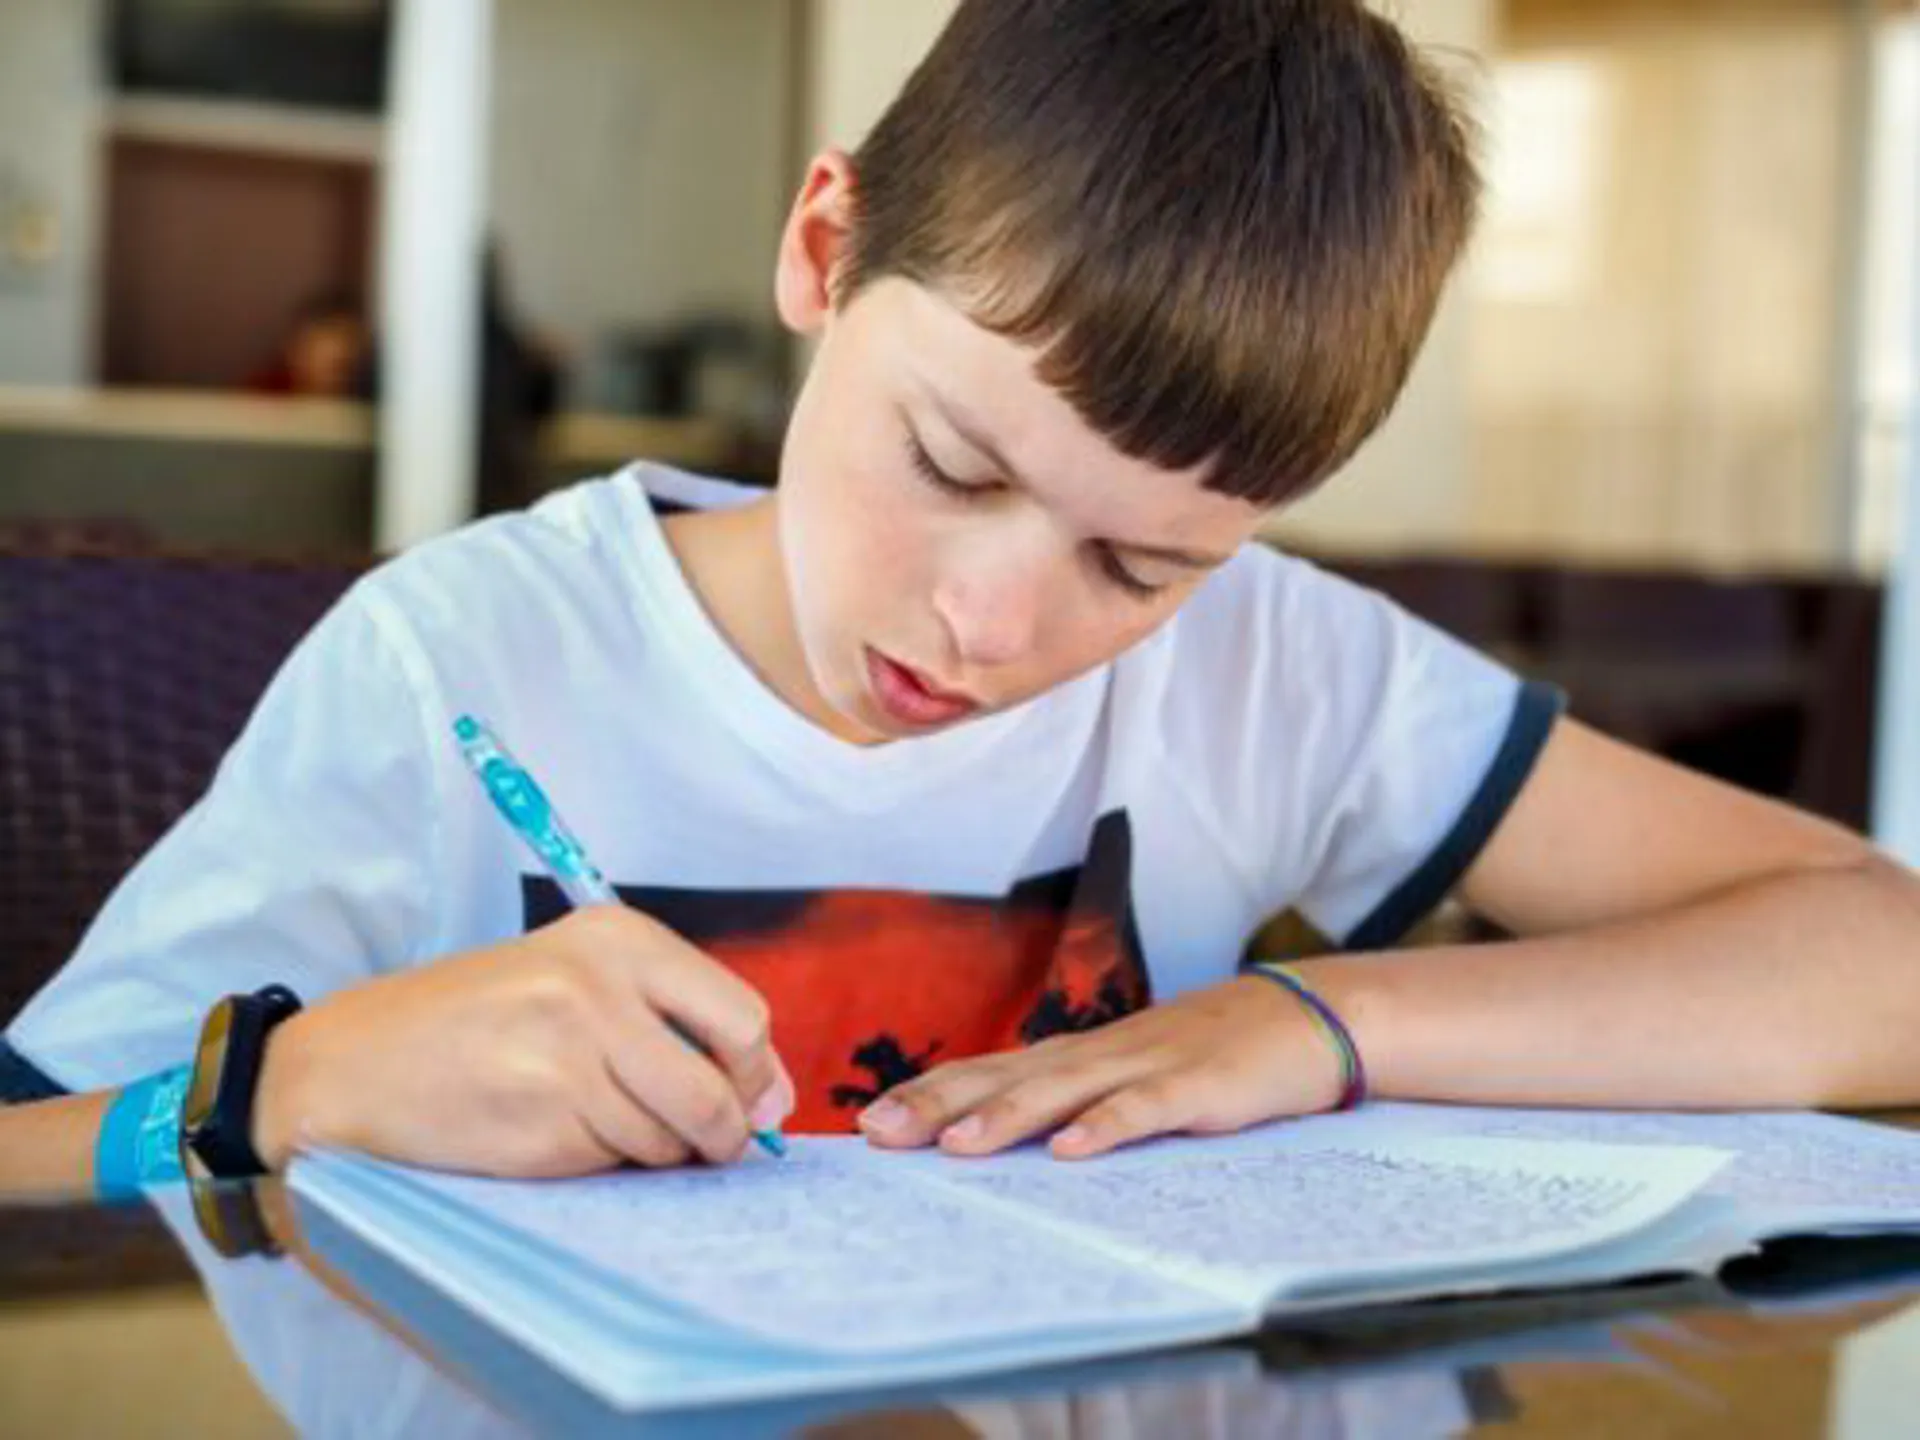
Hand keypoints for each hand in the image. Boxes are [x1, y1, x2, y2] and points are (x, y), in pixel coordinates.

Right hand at [252, 907, 794, 1175]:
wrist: (354, 1061)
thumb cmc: (477, 1020)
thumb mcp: (576, 979)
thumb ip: (675, 1020)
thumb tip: (773, 1098)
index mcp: (619, 938)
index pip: (742, 1017)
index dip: (755, 1076)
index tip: (746, 1101)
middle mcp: (600, 985)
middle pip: (720, 1089)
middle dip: (723, 1131)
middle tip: (700, 1141)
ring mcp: (570, 1053)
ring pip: (670, 1137)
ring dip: (651, 1150)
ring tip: (591, 1118)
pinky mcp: (542, 1117)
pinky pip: (614, 1161)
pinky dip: (600, 1162)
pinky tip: (553, 1132)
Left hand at [856, 974, 1348, 1160]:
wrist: (1304, 1015)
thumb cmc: (1211, 1054)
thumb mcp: (1133, 1074)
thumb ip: (1078, 1098)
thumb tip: (1009, 1135)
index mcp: (1080, 1056)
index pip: (989, 1071)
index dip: (929, 1093)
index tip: (867, 1122)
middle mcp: (1099, 1053)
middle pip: (1007, 1076)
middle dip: (939, 1103)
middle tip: (876, 1132)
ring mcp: (1148, 1064)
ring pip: (1064, 1089)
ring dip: (1005, 1115)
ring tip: (952, 1144)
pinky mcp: (1198, 1086)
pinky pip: (1145, 1109)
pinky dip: (1107, 1126)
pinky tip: (1070, 1149)